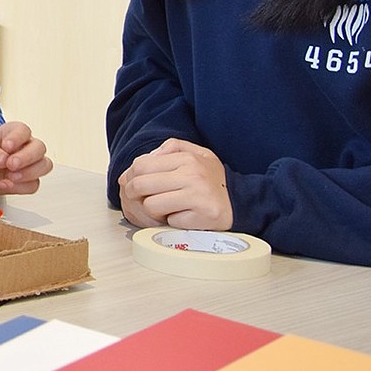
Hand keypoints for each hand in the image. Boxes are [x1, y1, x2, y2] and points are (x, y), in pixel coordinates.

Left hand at [0, 122, 52, 195]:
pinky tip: (5, 184)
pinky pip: (33, 184)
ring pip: (43, 166)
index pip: (24, 131)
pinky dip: (20, 187)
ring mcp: (29, 164)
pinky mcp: (26, 180)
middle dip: (27, 157)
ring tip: (9, 176)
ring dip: (29, 173)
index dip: (17, 138)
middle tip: (11, 164)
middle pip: (39, 148)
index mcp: (13, 132)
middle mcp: (25, 146)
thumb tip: (2, 158)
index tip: (6, 146)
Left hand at [117, 138, 231, 229]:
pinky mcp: (202, 218)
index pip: (141, 165)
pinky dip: (171, 221)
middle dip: (133, 194)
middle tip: (138, 198)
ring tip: (163, 207)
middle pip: (140, 185)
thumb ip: (170, 148)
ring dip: (152, 210)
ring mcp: (197, 197)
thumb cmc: (212, 179)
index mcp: (186, 159)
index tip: (130, 183)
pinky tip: (180, 216)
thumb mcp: (196, 153)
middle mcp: (192, 176)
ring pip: (151, 205)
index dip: (129, 176)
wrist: (241, 201)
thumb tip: (147, 158)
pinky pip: (170, 222)